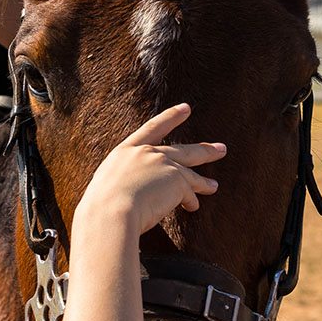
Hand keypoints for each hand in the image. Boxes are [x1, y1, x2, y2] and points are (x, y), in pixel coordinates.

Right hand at [76, 104, 225, 237]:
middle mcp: (147, 153)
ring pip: (191, 172)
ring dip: (204, 181)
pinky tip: (193, 207)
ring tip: (214, 186)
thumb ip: (122, 181)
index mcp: (125, 152)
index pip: (152, 128)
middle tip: (220, 148)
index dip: (170, 117)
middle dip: (203, 150)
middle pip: (182, 150)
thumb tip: (129, 191)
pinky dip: (191, 202)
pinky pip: (189, 194)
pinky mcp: (177, 181)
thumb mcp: (106, 185)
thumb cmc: (101, 206)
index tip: (185, 108)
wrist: (110, 211)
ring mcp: (164, 165)